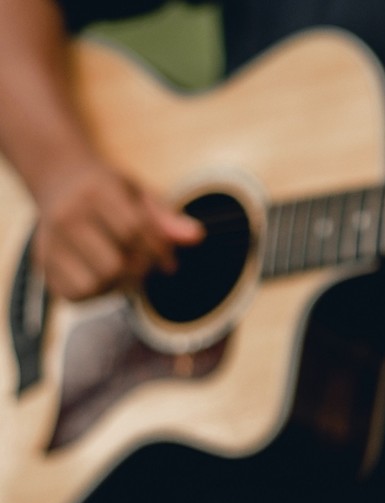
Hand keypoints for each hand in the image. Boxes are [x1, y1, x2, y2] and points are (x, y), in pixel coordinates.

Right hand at [32, 158, 203, 299]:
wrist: (59, 179)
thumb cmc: (109, 190)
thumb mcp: (140, 193)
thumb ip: (167, 217)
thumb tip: (197, 237)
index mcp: (95, 192)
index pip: (134, 231)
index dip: (159, 251)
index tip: (169, 260)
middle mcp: (66, 217)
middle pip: (115, 264)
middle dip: (141, 270)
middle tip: (149, 266)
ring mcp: (49, 241)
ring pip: (95, 283)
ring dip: (121, 284)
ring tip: (129, 271)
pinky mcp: (42, 263)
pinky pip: (75, 294)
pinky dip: (98, 293)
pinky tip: (108, 278)